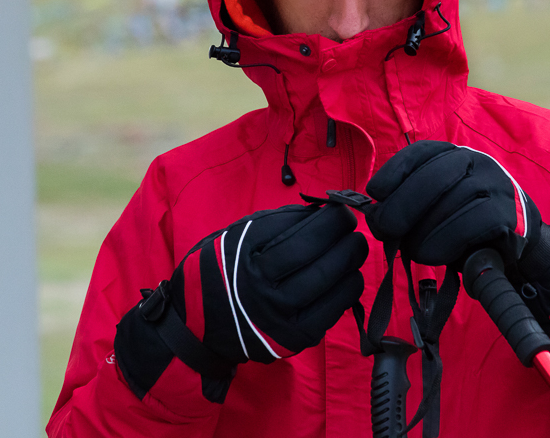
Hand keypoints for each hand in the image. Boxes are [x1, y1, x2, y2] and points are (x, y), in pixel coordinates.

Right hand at [115, 202, 367, 400]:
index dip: (328, 220)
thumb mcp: (235, 237)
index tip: (340, 209)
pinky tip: (351, 276)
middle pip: (317, 258)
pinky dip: (348, 290)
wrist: (194, 327)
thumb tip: (320, 211)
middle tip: (353, 226)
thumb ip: (276, 223)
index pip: (298, 234)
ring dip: (351, 261)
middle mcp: (262, 290)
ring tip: (355, 247)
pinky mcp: (293, 339)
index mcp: (245, 259)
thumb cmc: (218, 271)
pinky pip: (333, 312)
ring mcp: (279, 318)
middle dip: (343, 237)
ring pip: (329, 284)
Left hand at [364, 141, 541, 268]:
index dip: (394, 172)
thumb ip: (411, 205)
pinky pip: (469, 225)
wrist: (521, 243)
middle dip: (401, 205)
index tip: (374, 193)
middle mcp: (477, 162)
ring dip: (421, 231)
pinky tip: (433, 254)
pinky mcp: (507, 213)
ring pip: (449, 201)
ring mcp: (495, 185)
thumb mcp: (438, 206)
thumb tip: (376, 217)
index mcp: (455, 155)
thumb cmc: (468, 224)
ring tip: (411, 249)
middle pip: (432, 176)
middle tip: (384, 230)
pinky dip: (444, 241)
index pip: (420, 153)